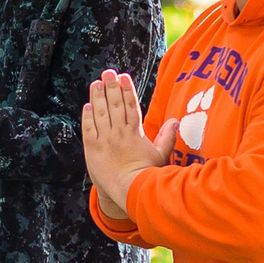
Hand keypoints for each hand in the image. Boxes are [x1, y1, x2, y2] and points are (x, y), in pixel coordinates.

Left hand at [82, 69, 175, 219]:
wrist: (128, 190)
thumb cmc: (146, 174)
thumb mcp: (160, 155)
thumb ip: (167, 137)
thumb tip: (175, 121)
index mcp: (135, 132)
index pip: (130, 106)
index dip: (127, 90)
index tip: (123, 76)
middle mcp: (119, 133)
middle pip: (114, 105)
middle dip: (111, 86)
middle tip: (108, 72)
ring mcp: (105, 139)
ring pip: (100, 113)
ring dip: (98, 96)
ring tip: (96, 83)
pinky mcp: (92, 148)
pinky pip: (89, 128)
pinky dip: (87, 116)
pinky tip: (87, 105)